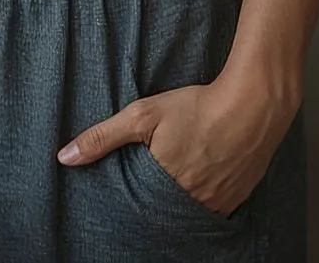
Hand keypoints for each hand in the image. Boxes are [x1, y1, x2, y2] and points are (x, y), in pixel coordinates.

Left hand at [56, 78, 296, 215]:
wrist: (254, 105)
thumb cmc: (197, 107)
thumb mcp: (142, 115)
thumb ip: (102, 137)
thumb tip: (64, 157)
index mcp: (165, 188)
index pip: (140, 209)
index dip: (134, 202)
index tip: (130, 191)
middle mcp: (192, 203)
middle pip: (165, 213)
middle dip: (157, 202)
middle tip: (155, 183)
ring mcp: (218, 203)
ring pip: (191, 213)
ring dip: (181, 201)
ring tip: (178, 181)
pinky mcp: (238, 198)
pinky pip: (215, 209)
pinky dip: (205, 199)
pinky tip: (202, 180)